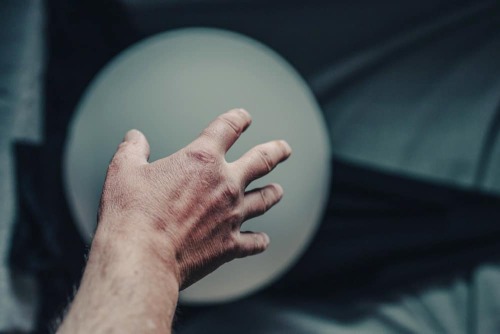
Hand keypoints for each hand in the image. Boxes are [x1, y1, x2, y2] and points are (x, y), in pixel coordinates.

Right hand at [97, 108, 291, 288]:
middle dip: (276, 151)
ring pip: (264, 200)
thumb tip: (134, 137)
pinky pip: (254, 242)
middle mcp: (225, 184)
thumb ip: (132, 149)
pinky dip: (260, 240)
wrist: (142, 256)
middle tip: (285, 148)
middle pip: (262, 161)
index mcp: (201, 159)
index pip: (227, 128)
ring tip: (279, 190)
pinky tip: (263, 240)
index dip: (238, 118)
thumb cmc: (131, 213)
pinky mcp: (230, 245)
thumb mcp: (123, 171)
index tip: (244, 117)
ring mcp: (232, 215)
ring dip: (273, 194)